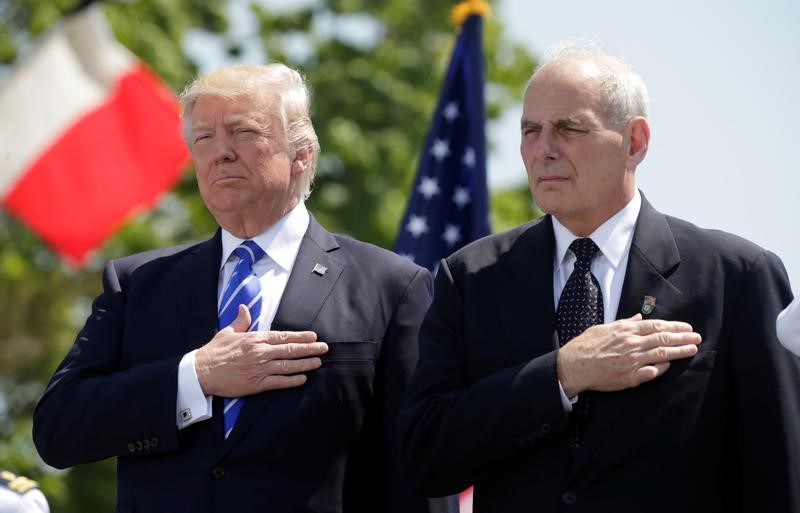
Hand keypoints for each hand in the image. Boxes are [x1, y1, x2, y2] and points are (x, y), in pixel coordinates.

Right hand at [195, 305, 328, 396]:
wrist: (201, 372)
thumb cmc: (214, 352)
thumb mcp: (228, 332)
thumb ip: (241, 321)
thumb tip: (245, 308)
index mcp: (255, 339)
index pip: (283, 336)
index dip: (300, 337)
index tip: (313, 336)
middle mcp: (260, 352)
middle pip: (290, 350)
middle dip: (310, 349)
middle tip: (324, 348)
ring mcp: (259, 369)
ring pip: (288, 366)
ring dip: (305, 364)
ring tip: (318, 362)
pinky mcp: (256, 384)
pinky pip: (279, 382)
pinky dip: (292, 380)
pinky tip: (303, 378)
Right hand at [557, 314, 701, 395]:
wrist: (573, 366)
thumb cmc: (585, 346)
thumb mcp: (603, 328)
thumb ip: (623, 323)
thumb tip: (638, 318)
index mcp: (625, 330)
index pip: (656, 326)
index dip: (674, 327)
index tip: (687, 328)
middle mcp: (632, 344)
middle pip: (663, 339)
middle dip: (683, 338)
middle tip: (697, 338)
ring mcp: (632, 362)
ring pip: (662, 355)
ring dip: (679, 352)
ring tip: (692, 349)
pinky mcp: (629, 377)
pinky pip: (651, 372)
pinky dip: (662, 368)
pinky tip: (669, 365)